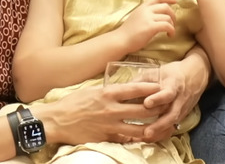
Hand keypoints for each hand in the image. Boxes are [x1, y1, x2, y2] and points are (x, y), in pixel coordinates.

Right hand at [42, 82, 164, 144]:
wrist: (56, 121)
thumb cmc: (72, 103)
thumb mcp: (91, 91)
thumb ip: (108, 92)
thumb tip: (122, 90)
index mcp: (108, 93)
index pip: (136, 89)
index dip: (152, 87)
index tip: (162, 86)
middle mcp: (112, 109)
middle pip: (143, 109)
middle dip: (158, 108)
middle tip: (168, 106)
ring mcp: (110, 125)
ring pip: (139, 128)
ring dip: (152, 127)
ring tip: (163, 125)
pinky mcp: (106, 138)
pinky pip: (126, 139)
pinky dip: (136, 138)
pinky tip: (144, 137)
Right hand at [117, 0, 175, 51]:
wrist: (120, 40)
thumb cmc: (128, 32)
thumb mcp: (136, 17)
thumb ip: (145, 13)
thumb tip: (157, 14)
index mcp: (142, 7)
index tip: (174, 1)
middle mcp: (145, 10)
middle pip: (165, 7)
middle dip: (173, 14)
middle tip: (173, 22)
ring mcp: (148, 18)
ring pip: (168, 17)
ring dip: (172, 25)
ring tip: (169, 32)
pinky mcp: (151, 27)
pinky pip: (167, 25)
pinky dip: (172, 30)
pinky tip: (169, 35)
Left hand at [140, 52, 209, 141]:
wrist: (196, 75)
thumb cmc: (173, 72)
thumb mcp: (158, 71)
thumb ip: (142, 80)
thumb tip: (124, 87)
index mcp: (174, 85)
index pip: (167, 93)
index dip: (158, 98)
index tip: (146, 103)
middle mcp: (180, 99)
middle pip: (171, 114)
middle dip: (159, 124)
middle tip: (145, 132)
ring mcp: (182, 109)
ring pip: (172, 123)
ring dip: (160, 131)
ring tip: (146, 138)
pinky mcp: (183, 115)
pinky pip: (173, 126)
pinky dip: (163, 133)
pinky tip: (151, 138)